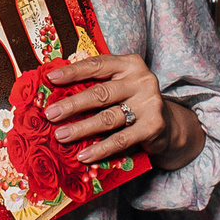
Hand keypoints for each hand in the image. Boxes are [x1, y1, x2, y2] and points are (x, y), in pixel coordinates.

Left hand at [41, 54, 201, 171]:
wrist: (169, 125)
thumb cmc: (133, 102)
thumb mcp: (119, 86)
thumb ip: (96, 84)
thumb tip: (56, 91)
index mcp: (130, 64)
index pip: (97, 65)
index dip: (73, 71)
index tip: (50, 78)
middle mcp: (142, 80)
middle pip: (100, 93)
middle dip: (72, 105)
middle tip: (50, 115)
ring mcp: (150, 103)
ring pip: (108, 118)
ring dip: (81, 129)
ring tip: (61, 136)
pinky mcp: (153, 126)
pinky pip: (121, 140)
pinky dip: (100, 149)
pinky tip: (84, 155)